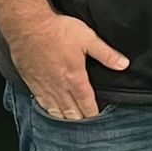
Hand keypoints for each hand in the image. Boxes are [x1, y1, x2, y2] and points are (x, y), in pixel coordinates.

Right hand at [6, 13, 128, 120]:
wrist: (28, 27)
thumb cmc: (58, 31)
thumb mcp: (88, 39)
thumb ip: (106, 54)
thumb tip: (123, 64)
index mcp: (75, 78)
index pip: (86, 103)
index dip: (92, 112)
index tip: (96, 117)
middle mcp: (59, 87)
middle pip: (71, 112)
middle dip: (80, 119)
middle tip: (85, 123)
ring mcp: (44, 86)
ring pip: (55, 110)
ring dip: (64, 118)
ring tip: (71, 122)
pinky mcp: (31, 83)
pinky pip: (41, 103)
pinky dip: (48, 111)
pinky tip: (51, 112)